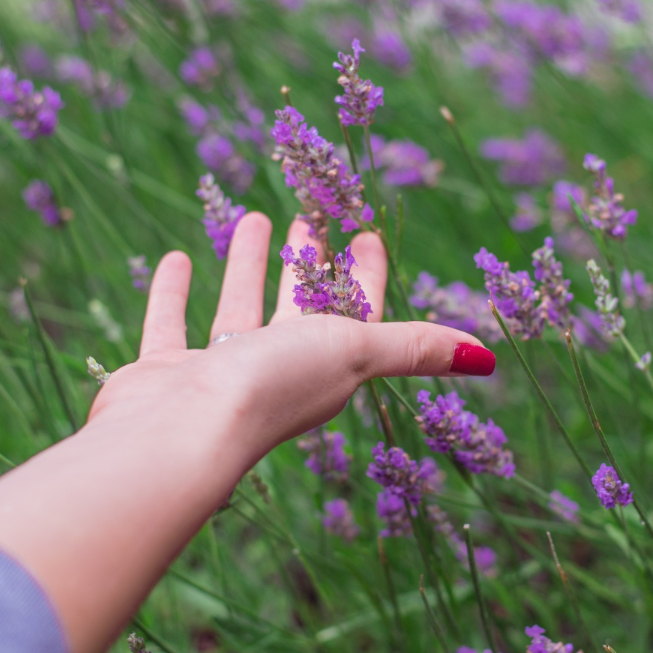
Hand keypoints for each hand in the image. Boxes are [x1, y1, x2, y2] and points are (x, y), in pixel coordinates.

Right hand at [88, 211, 495, 455]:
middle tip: (312, 215)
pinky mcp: (165, 375)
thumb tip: (488, 359)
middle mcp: (275, 374)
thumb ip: (414, 349)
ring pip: (239, 310)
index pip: (356, 312)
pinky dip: (174, 294)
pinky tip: (177, 258)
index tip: (367, 233)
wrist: (178, 437)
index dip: (366, 275)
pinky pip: (171, 324)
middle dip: (310, 263)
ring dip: (250, 267)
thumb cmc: (272, 389)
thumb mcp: (355, 353)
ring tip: (253, 216)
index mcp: (326, 368)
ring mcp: (217, 376)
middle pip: (300, 307)